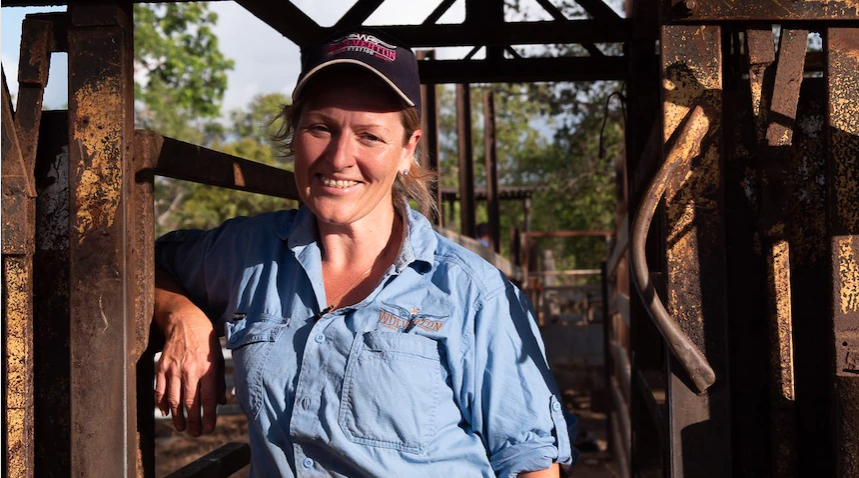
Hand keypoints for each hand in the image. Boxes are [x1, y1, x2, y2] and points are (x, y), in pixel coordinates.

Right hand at [154, 310, 226, 435]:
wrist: (184, 321)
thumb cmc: (205, 341)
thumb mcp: (217, 358)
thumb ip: (218, 381)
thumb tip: (221, 402)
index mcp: (206, 368)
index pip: (208, 398)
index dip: (208, 416)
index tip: (209, 429)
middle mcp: (190, 370)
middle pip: (190, 402)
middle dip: (193, 421)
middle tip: (195, 433)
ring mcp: (173, 369)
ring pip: (174, 399)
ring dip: (177, 417)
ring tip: (182, 428)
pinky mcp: (161, 367)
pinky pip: (160, 390)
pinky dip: (162, 403)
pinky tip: (166, 412)